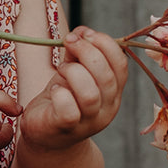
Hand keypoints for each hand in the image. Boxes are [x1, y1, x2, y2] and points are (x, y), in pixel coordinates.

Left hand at [18, 27, 127, 150]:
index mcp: (113, 91)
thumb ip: (78, 53)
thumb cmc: (61, 100)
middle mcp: (107, 108)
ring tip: (61, 69)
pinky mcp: (66, 128)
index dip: (105, 43)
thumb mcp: (73, 72)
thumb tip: (82, 31)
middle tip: (68, 42)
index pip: (121, 64)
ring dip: (73, 73)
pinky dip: (60, 94)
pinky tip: (54, 90)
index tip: (83, 33)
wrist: (45, 136)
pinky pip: (69, 110)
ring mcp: (89, 122)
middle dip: (87, 52)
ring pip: (90, 94)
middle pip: (107, 77)